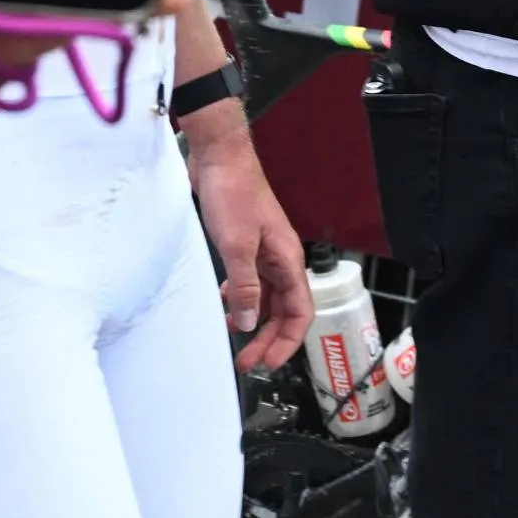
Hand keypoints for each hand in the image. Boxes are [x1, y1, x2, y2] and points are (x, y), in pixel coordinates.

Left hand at [185, 113, 315, 370]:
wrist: (218, 155)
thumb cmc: (233, 191)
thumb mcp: (237, 246)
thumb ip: (245, 287)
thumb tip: (249, 323)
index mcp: (287, 259)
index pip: (300, 312)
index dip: (287, 341)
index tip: (268, 362)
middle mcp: (279, 257)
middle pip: (283, 309)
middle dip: (268, 338)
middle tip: (248, 360)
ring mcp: (263, 250)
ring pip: (266, 297)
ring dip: (253, 319)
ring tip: (235, 338)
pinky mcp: (244, 243)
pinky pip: (249, 280)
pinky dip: (240, 297)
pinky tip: (225, 303)